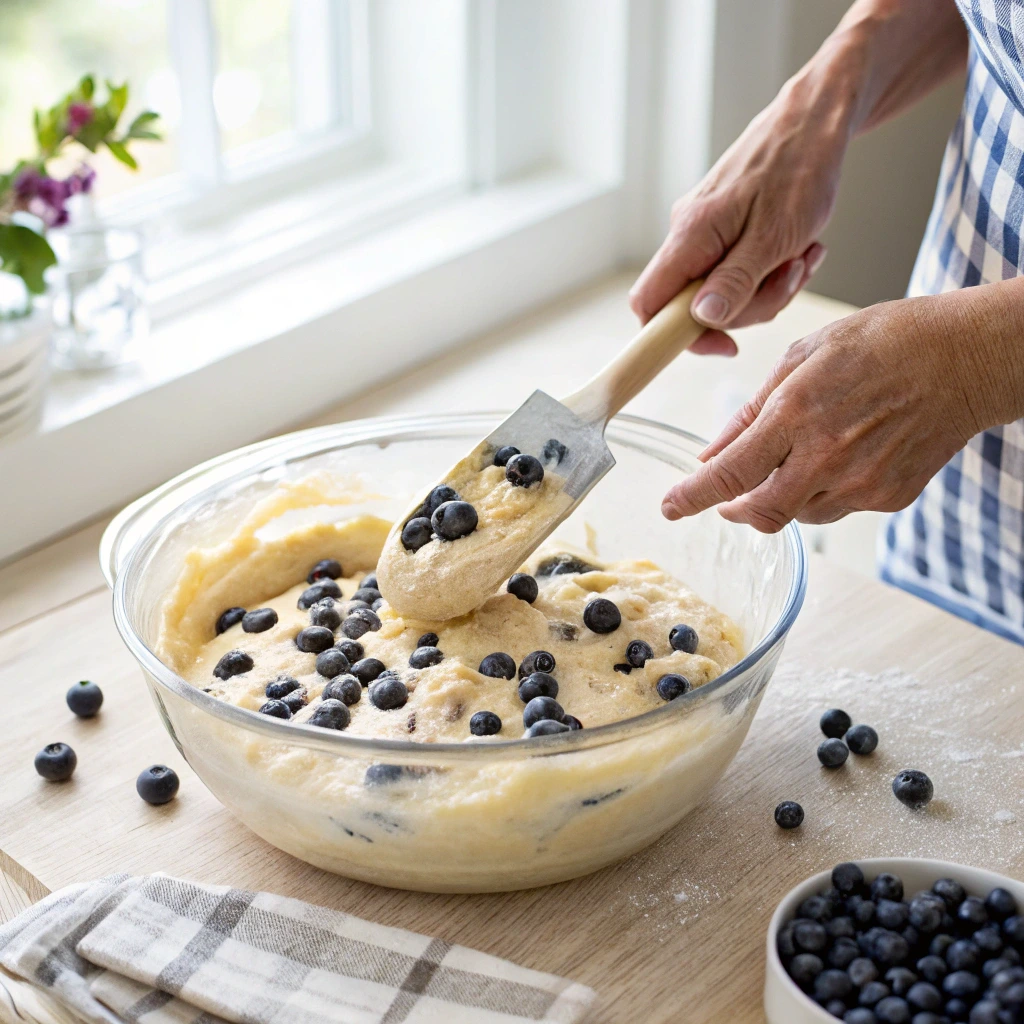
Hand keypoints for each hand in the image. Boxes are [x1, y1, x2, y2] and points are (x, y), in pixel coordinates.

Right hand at [629, 0, 968, 355]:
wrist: (815, 119)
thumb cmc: (799, 169)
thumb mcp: (774, 238)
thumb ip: (735, 282)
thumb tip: (702, 320)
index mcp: (689, 236)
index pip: (649, 304)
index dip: (675, 337)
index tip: (725, 345)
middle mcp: (688, 234)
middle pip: (697, 306)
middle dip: (751, 306)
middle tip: (790, 277)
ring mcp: (706, 232)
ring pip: (725, 291)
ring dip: (770, 286)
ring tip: (803, 255)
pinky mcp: (725, 228)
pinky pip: (740, 269)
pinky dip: (773, 268)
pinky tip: (800, 248)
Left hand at [661, 295, 986, 531]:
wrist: (966, 357)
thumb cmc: (885, 342)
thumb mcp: (804, 356)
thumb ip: (753, 413)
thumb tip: (713, 453)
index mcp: (797, 414)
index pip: (729, 474)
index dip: (693, 497)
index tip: (670, 508)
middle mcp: (827, 457)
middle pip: (760, 513)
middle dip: (733, 510)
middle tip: (725, 499)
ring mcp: (862, 482)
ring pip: (799, 513)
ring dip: (781, 496)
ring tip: (797, 458)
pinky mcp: (889, 497)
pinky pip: (838, 508)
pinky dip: (822, 491)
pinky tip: (839, 457)